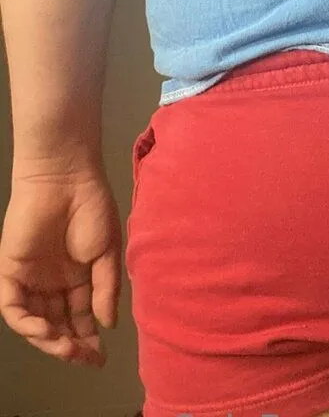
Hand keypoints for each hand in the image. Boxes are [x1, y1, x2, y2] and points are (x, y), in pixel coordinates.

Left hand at [0, 160, 121, 365]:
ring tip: (69, 348)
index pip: (80, 317)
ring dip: (50, 340)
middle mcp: (52, 282)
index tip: (101, 357)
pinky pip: (13, 308)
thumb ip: (106, 289)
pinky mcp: (10, 273)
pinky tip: (46, 331)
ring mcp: (30, 279)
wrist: (66, 180)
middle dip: (71, 345)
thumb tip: (107, 325)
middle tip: (86, 359)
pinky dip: (27, 324)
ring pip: (34, 322)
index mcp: (78, 277)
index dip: (88, 338)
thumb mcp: (108, 252)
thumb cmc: (92, 209)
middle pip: (57, 324)